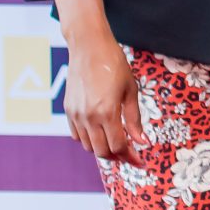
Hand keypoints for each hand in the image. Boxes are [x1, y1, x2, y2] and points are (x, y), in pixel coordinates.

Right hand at [62, 27, 142, 159]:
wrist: (89, 48)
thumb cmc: (114, 65)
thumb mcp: (130, 91)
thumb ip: (134, 119)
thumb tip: (141, 141)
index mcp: (106, 112)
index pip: (118, 146)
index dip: (130, 157)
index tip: (140, 161)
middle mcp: (88, 117)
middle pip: (101, 151)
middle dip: (117, 156)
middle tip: (130, 154)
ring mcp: (75, 115)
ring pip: (88, 146)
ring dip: (103, 148)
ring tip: (117, 143)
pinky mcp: (68, 110)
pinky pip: (77, 135)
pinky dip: (89, 139)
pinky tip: (101, 132)